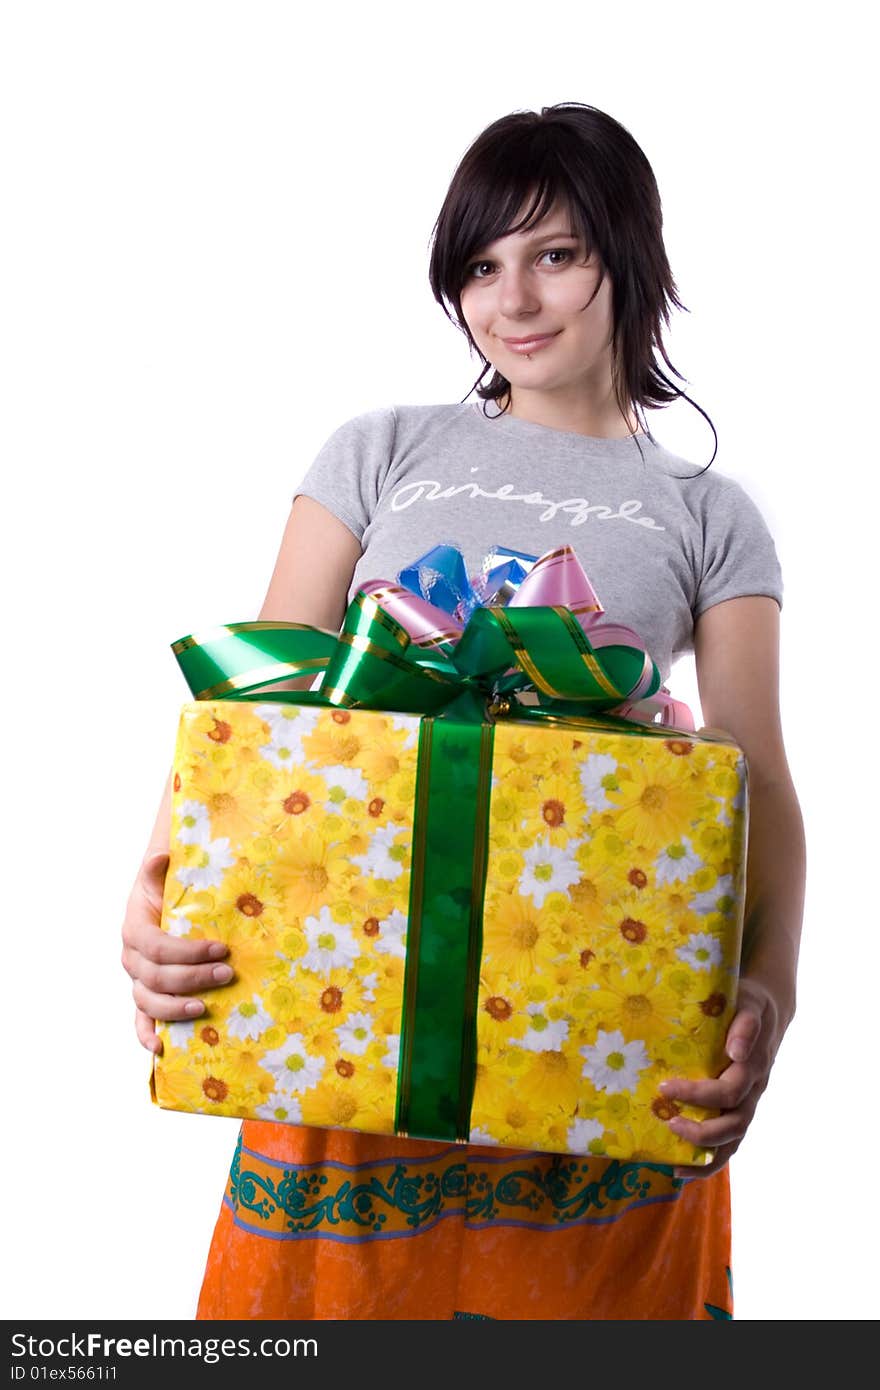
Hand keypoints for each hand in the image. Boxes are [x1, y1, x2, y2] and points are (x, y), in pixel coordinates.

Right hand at [120, 848, 234, 1055]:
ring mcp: (137, 979)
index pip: (157, 947)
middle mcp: (132, 957)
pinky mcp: (145, 995)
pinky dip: (147, 1034)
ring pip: (147, 1001)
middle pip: (156, 976)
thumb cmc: (168, 889)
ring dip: (175, 1008)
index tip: (220, 949)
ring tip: (204, 1008)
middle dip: (193, 978)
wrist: (160, 900)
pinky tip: (162, 1048)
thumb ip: (160, 869)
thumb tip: (160, 856)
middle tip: (228, 975)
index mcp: (136, 928)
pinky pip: (140, 1020)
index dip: (187, 952)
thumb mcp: (164, 876)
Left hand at [659, 976, 782, 1178]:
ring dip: (704, 1154)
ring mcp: (750, 1103)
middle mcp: (754, 1090)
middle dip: (700, 1130)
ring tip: (674, 1163)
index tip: (666, 1088)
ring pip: (734, 1141)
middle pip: (734, 1123)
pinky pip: (729, 1144)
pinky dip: (708, 1162)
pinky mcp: (742, 1110)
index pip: (729, 1091)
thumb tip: (736, 1050)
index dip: (699, 1095)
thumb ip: (744, 1024)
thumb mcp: (750, 1005)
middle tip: (667, 1121)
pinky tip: (680, 1169)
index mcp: (753, 1067)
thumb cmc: (750, 1005)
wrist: (768, 1011)